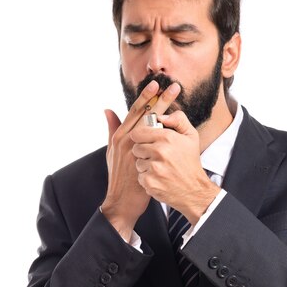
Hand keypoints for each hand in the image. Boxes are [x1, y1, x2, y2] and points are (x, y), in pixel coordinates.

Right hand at [101, 81, 180, 240]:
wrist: (122, 201)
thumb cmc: (119, 176)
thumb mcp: (111, 151)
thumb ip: (112, 130)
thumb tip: (108, 110)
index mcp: (120, 136)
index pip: (134, 112)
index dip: (145, 97)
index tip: (156, 84)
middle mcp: (127, 140)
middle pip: (146, 114)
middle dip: (159, 99)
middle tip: (172, 85)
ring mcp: (136, 150)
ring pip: (153, 124)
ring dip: (166, 109)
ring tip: (176, 96)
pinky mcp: (143, 160)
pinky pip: (157, 143)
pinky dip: (167, 130)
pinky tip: (177, 122)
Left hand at [130, 110, 220, 225]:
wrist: (194, 190)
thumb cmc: (190, 162)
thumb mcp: (191, 136)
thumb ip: (178, 120)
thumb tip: (161, 116)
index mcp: (168, 138)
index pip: (138, 132)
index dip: (141, 137)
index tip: (146, 141)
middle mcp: (160, 152)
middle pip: (136, 148)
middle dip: (143, 152)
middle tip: (156, 157)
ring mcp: (154, 168)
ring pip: (137, 162)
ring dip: (145, 165)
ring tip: (159, 168)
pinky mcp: (150, 182)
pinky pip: (140, 176)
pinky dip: (147, 178)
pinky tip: (159, 178)